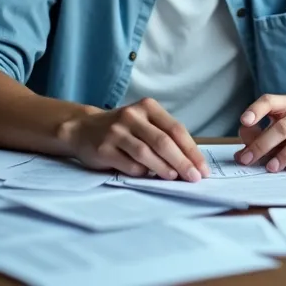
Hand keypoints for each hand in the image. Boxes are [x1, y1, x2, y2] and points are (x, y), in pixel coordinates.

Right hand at [60, 97, 209, 180]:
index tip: (203, 168)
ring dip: (163, 168)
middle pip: (163, 142)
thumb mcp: (145, 123)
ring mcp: (115, 132)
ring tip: (175, 178)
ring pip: (146, 153)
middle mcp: (132, 116)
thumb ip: (165, 136)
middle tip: (193, 178)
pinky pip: (128, 164)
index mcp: (148, 107)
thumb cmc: (124, 129)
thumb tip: (192, 162)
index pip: (176, 129)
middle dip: (182, 162)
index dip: (192, 151)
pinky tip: (149, 176)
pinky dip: (142, 172)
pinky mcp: (103, 149)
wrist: (82, 129)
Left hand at [236, 94, 285, 171]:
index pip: (270, 101)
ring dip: (283, 156)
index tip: (244, 122)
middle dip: (262, 145)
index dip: (256, 110)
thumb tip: (240, 152)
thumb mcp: (283, 131)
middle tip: (247, 159)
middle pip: (282, 127)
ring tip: (271, 168)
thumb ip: (261, 137)